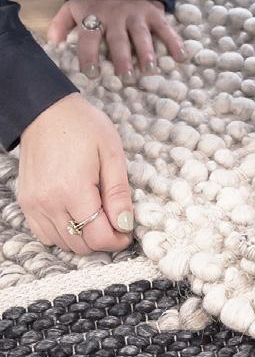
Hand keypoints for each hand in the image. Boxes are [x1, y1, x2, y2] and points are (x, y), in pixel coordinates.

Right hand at [18, 93, 133, 254]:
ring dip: (84, 238)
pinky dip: (64, 234)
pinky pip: (46, 235)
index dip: (118, 240)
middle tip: (114, 222)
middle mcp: (49, 202)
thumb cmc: (83, 127)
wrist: (46, 111)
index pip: (98, 237)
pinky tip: (76, 216)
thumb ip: (118, 194)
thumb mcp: (112, 155)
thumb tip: (124, 224)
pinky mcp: (27, 203)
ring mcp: (34, 205)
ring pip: (64, 244)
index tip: (127, 231)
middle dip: (103, 240)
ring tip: (96, 216)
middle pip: (81, 245)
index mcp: (73, 190)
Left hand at [48, 0, 185, 82]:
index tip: (92, 73)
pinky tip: (181, 57)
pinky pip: (165, 28)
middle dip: (122, 58)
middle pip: (118, 39)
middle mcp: (115, 17)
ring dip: (146, 52)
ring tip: (149, 69)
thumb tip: (53, 44)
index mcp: (95, 17)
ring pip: (141, 35)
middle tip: (126, 76)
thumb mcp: (74, 7)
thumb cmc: (97, 1)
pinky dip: (174, 42)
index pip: (89, 37)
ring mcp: (136, 15)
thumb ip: (61, 24)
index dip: (89, 55)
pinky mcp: (154, 13)